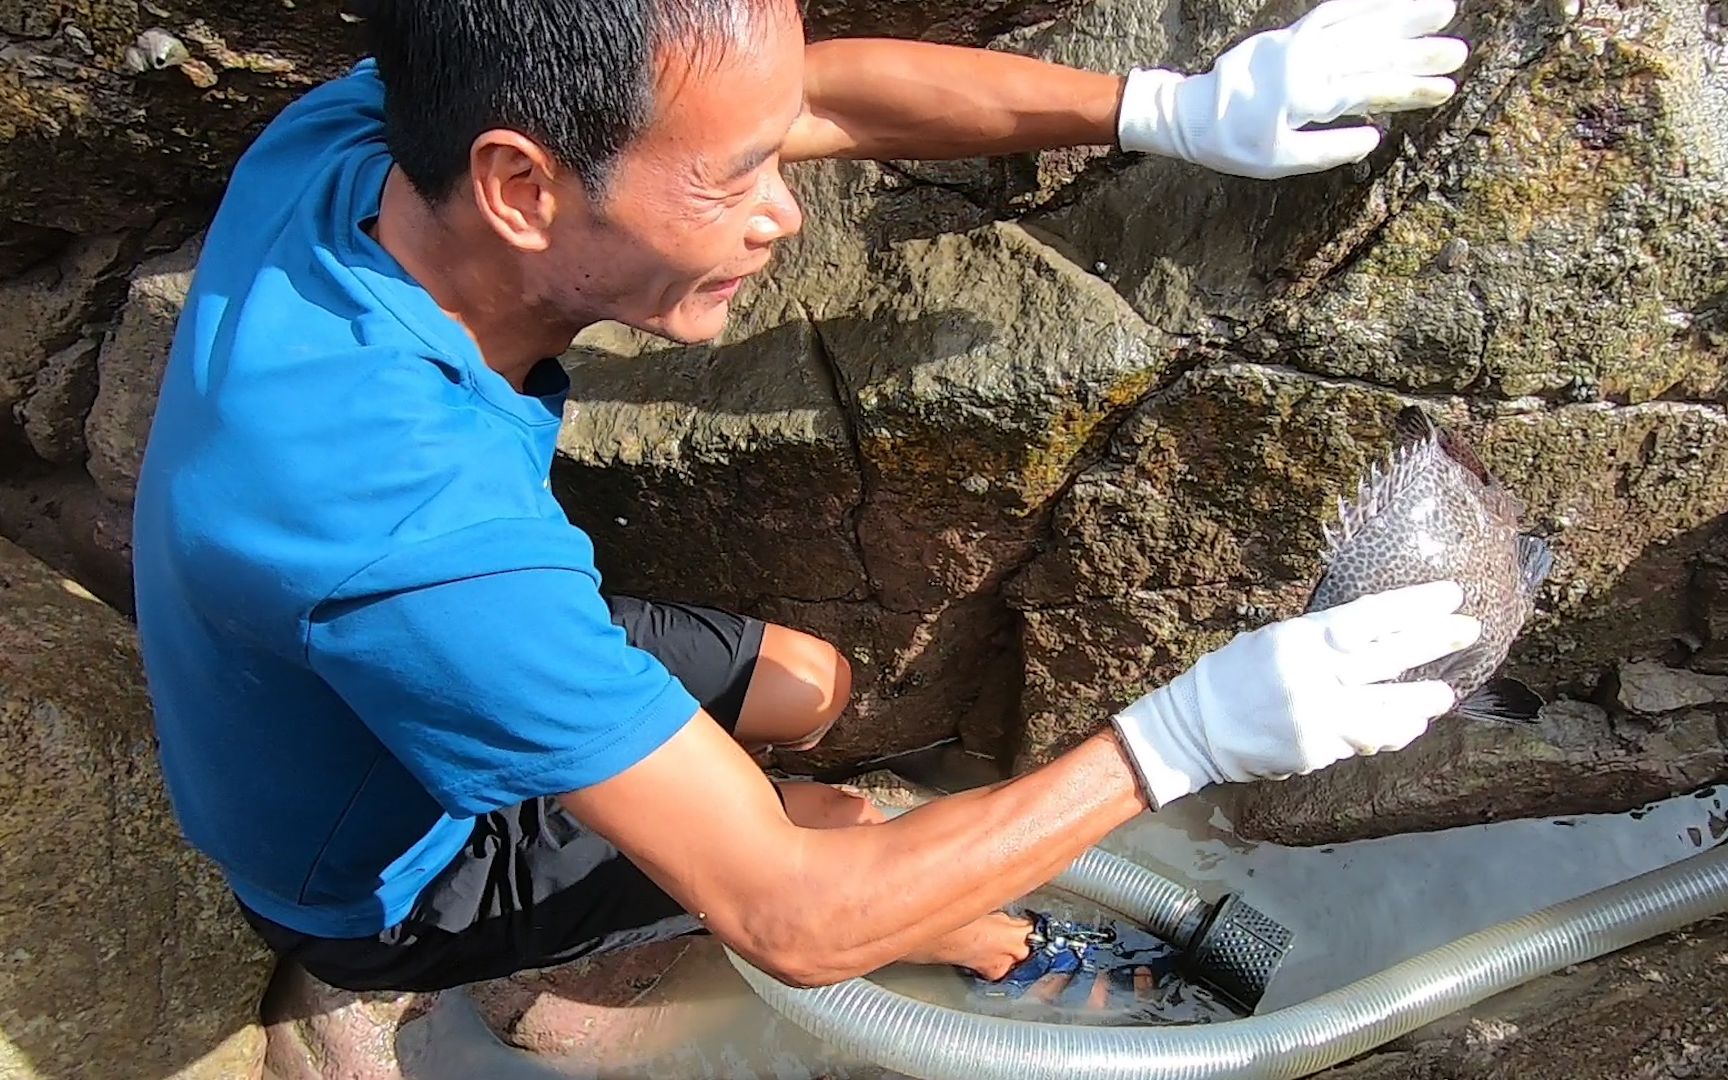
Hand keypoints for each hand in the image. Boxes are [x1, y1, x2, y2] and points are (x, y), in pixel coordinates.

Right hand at [1111, 580, 1480, 807]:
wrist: (1194, 728)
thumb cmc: (1232, 678)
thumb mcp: (1273, 643)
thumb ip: (1320, 642)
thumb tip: (1372, 635)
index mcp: (1302, 638)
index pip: (1372, 616)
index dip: (1415, 605)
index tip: (1450, 595)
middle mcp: (1315, 674)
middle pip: (1389, 654)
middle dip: (1434, 641)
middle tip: (1470, 630)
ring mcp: (1319, 714)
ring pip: (1388, 704)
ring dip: (1422, 697)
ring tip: (1445, 692)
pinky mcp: (1318, 749)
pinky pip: (1367, 739)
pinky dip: (1392, 731)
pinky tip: (1409, 726)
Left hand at [1116, 0, 1469, 178]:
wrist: (1190, 114)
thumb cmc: (1234, 145)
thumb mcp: (1279, 161)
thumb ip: (1327, 149)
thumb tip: (1372, 137)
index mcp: (1304, 96)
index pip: (1369, 88)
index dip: (1409, 89)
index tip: (1445, 88)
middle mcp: (1304, 63)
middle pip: (1371, 53)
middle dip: (1417, 52)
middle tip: (1459, 52)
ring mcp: (1297, 43)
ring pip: (1357, 24)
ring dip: (1400, 17)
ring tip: (1441, 7)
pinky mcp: (1290, 34)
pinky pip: (1333, 11)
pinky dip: (1365, 4)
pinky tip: (1390, 3)